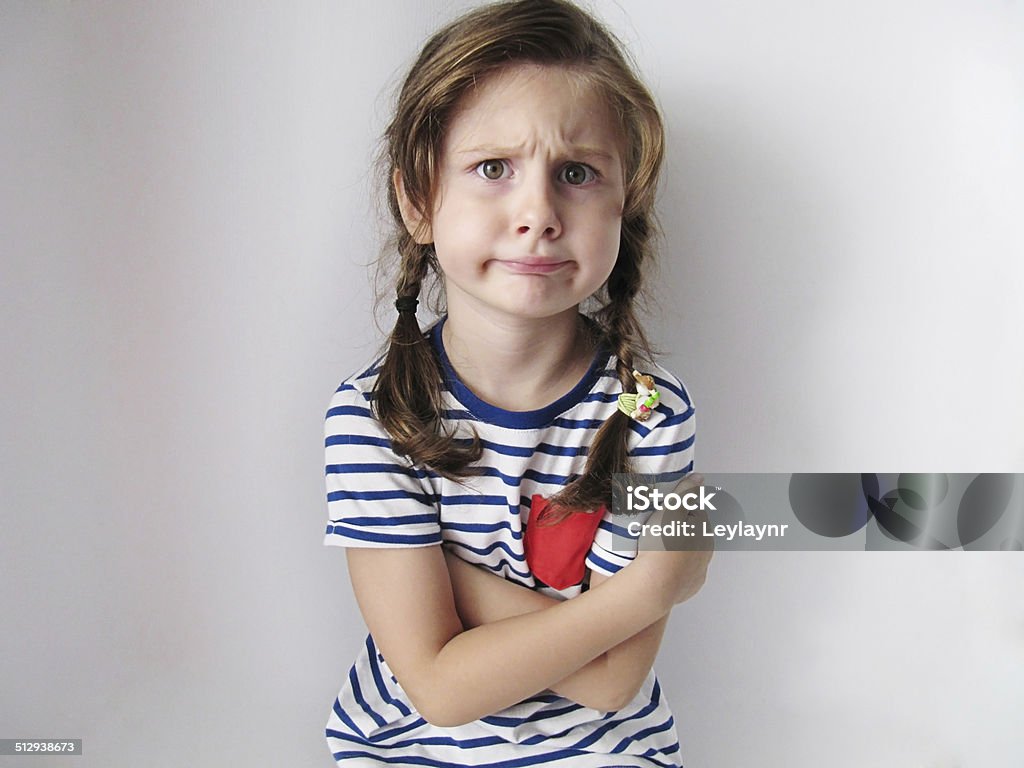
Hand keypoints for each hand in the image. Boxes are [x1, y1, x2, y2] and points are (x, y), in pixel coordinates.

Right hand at [630, 473, 713, 609]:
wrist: (655, 584)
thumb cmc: (662, 543)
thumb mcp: (671, 508)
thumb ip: (686, 491)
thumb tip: (699, 478)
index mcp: (705, 528)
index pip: (694, 511)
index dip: (676, 509)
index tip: (661, 511)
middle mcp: (707, 550)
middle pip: (691, 534)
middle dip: (677, 530)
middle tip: (653, 530)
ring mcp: (699, 571)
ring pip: (687, 555)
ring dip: (675, 551)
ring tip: (652, 550)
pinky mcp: (689, 588)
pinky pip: (681, 575)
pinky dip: (673, 570)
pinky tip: (659, 568)